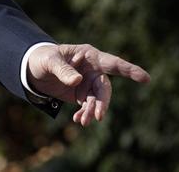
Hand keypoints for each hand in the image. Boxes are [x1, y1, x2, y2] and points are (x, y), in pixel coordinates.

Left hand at [26, 43, 150, 125]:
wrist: (33, 69)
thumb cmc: (43, 58)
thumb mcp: (49, 61)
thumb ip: (63, 70)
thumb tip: (78, 81)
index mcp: (90, 55)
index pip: (113, 63)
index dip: (129, 70)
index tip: (145, 78)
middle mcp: (94, 69)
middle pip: (105, 87)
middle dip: (103, 102)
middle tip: (98, 115)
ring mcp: (89, 83)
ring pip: (97, 100)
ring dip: (92, 111)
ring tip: (83, 122)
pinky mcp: (83, 94)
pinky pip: (89, 106)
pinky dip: (85, 114)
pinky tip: (79, 120)